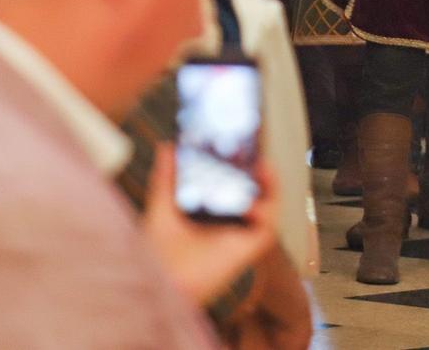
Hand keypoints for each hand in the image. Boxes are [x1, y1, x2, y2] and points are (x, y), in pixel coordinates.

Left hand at [141, 152, 278, 308]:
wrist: (159, 284)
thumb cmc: (157, 255)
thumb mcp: (161, 208)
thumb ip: (165, 178)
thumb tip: (166, 146)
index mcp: (212, 212)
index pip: (233, 183)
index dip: (242, 164)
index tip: (241, 144)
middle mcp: (230, 223)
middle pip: (255, 191)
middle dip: (260, 171)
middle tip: (255, 151)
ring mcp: (240, 236)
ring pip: (268, 206)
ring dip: (271, 187)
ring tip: (264, 167)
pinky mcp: (248, 250)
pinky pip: (266, 228)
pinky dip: (264, 213)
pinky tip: (249, 204)